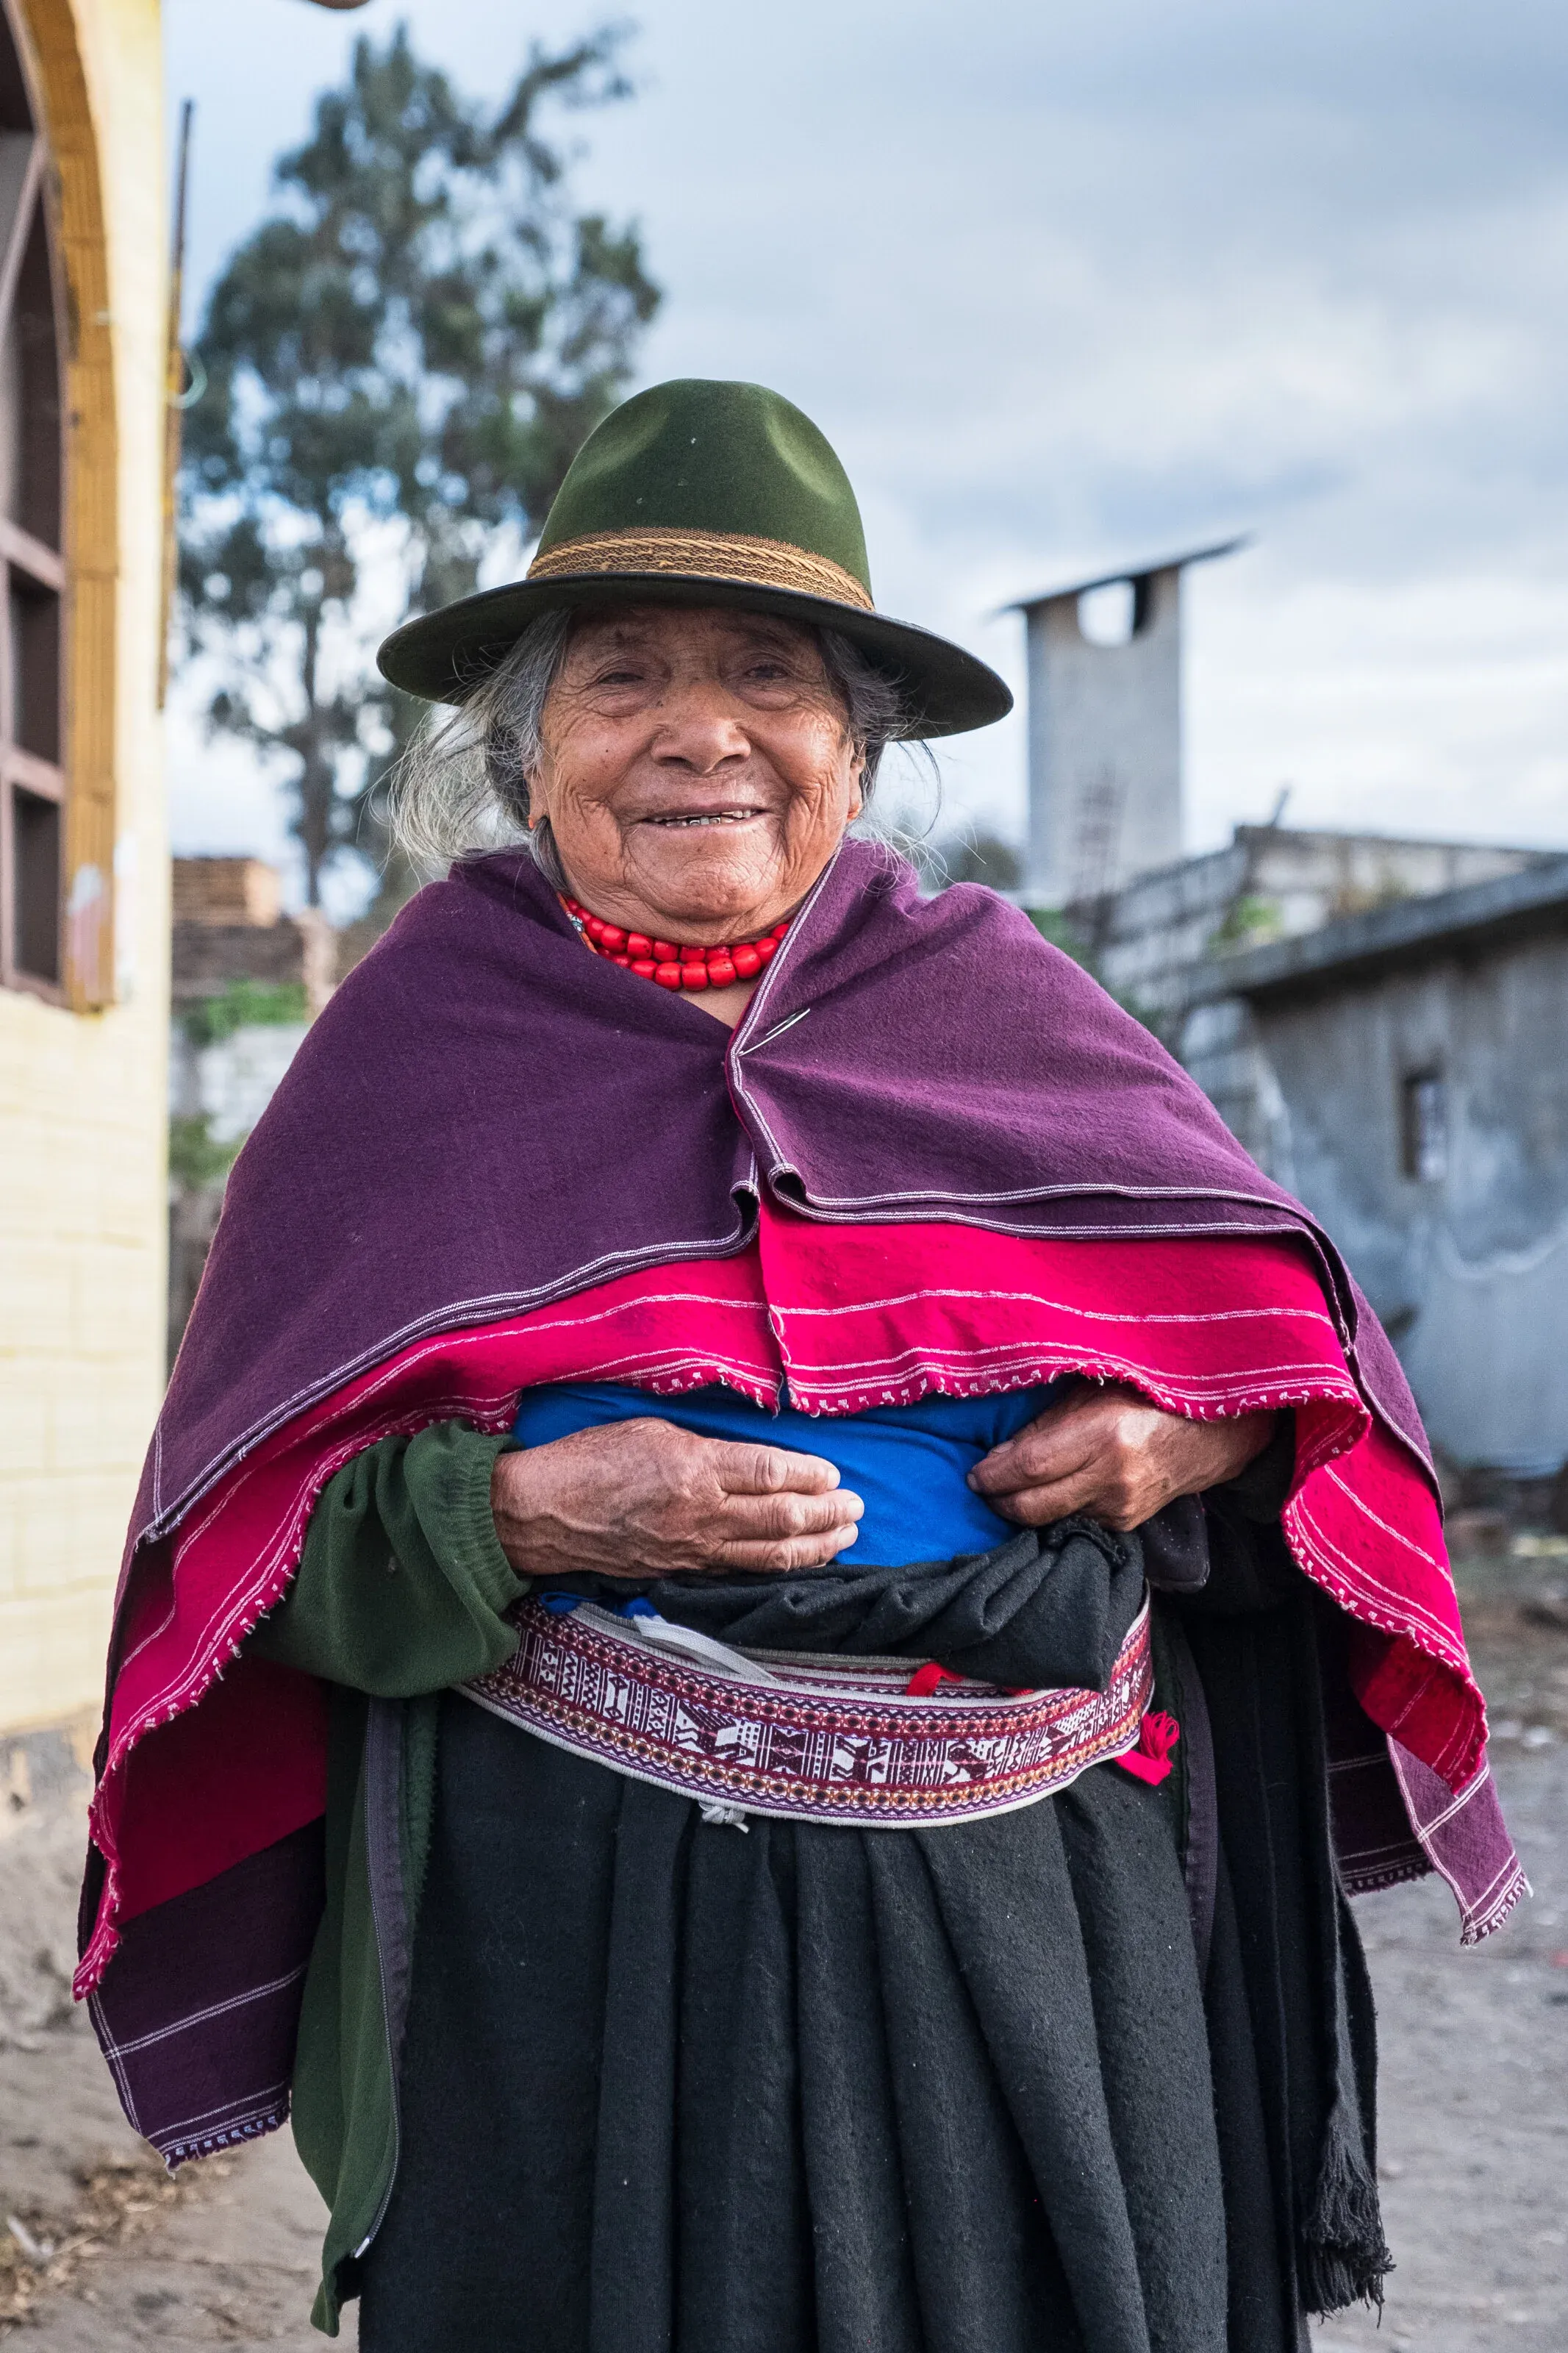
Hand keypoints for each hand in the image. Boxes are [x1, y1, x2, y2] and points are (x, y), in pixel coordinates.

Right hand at [490, 1417, 863, 1580]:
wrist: (541, 1512)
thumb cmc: (589, 1461)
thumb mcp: (650, 1430)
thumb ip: (704, 1444)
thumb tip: (751, 1457)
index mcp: (694, 1466)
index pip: (771, 1473)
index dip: (811, 1476)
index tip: (833, 1474)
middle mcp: (700, 1512)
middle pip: (782, 1518)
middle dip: (828, 1514)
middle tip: (857, 1507)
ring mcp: (692, 1548)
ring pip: (770, 1554)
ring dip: (816, 1547)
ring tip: (845, 1536)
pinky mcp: (681, 1571)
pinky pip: (742, 1572)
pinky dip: (778, 1568)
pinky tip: (800, 1561)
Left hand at [967, 1381, 1276, 1533]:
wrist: (1212, 1434)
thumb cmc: (1148, 1398)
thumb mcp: (1094, 1391)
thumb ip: (1047, 1421)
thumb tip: (999, 1452)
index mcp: (1103, 1435)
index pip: (1030, 1466)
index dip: (994, 1474)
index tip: (973, 1473)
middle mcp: (1111, 1478)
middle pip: (1032, 1506)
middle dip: (998, 1499)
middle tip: (981, 1486)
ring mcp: (1120, 1507)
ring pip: (1050, 1519)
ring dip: (1022, 1507)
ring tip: (1008, 1487)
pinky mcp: (1126, 1524)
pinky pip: (1073, 1522)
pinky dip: (1052, 1511)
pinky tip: (1045, 1494)